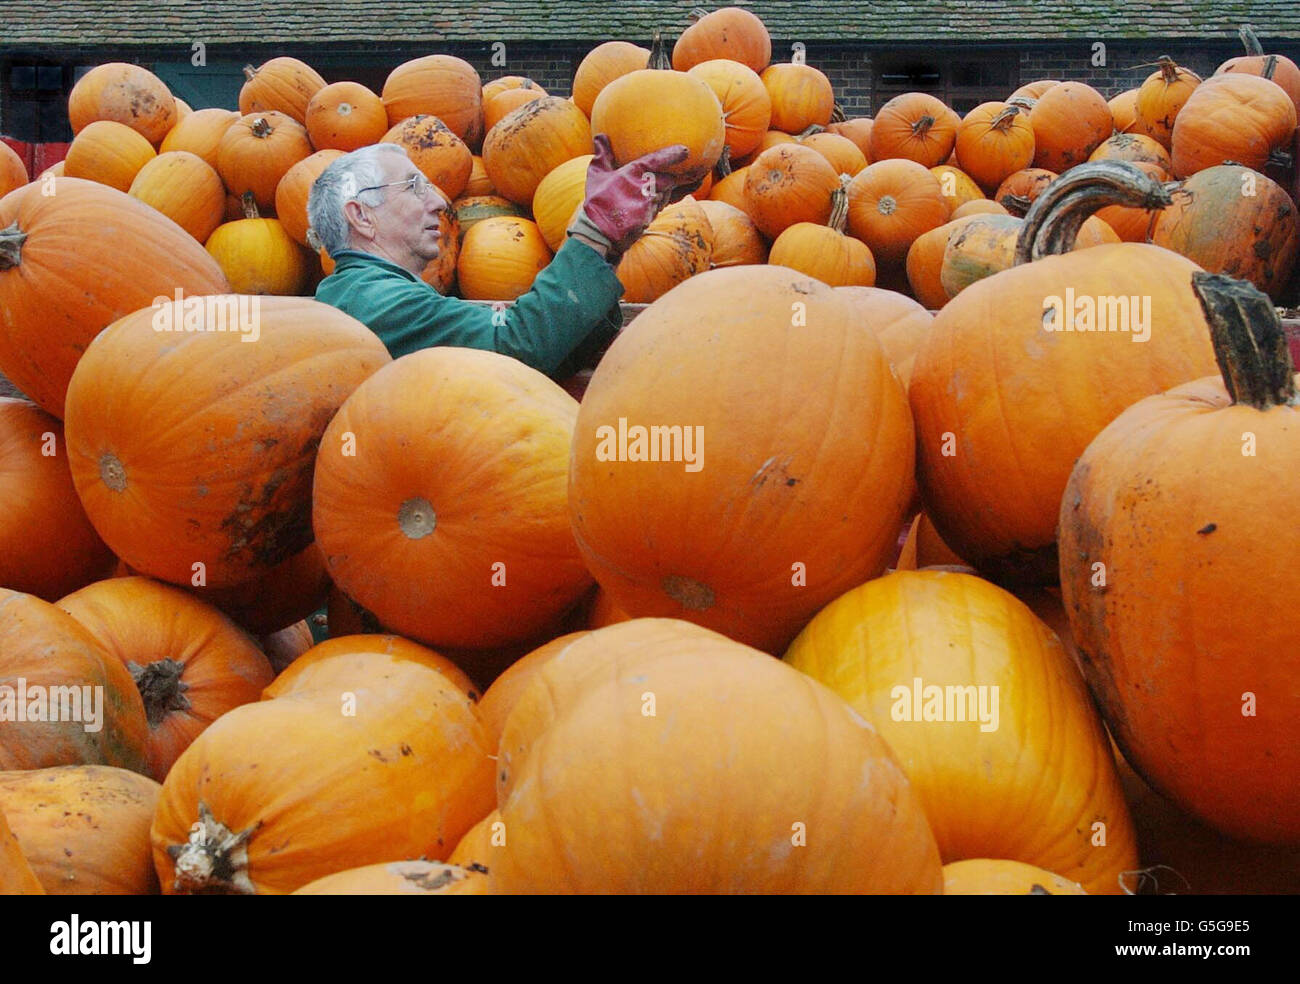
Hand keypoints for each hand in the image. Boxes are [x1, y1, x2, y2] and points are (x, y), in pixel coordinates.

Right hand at [574, 135, 691, 252]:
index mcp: (634, 173)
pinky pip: (662, 207)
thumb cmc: (597, 201)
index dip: (673, 155)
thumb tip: (600, 135)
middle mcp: (646, 187)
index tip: (685, 150)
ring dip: (666, 190)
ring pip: (667, 193)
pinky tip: (667, 199)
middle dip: (672, 177)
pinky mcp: (651, 217)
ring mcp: (650, 204)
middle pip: (668, 179)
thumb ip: (602, 154)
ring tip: (664, 187)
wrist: (599, 232)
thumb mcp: (596, 175)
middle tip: (680, 172)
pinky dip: (664, 201)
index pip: (658, 160)